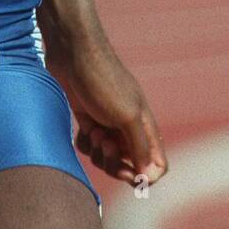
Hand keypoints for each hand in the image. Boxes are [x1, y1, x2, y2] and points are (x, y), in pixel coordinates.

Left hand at [51, 35, 167, 187]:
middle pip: (129, 165)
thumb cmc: (102, 81)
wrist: (72, 51)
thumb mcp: (126, 115)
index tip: (127, 173)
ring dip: (98, 153)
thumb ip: (139, 147)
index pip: (156, 164)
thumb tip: (148, 177)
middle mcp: (129, 126)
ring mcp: (108, 122)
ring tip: (93, 131)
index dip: (143, 175)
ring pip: (107, 157)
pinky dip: (85, 144)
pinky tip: (82, 130)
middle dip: (115, 163)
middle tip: (104, 144)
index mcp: (145, 125)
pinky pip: (89, 146)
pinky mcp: (88, 118)